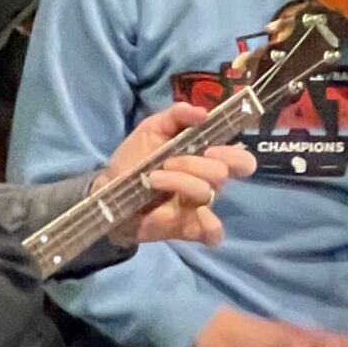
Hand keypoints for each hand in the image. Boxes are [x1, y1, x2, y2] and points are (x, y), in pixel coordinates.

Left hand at [95, 102, 256, 248]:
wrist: (107, 191)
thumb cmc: (135, 158)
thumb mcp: (152, 128)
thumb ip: (176, 115)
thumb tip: (203, 113)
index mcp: (206, 159)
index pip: (240, 159)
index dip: (232, 154)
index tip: (209, 150)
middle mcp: (208, 183)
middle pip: (222, 174)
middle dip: (196, 165)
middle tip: (171, 162)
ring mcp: (199, 207)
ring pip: (207, 194)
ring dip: (179, 182)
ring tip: (153, 179)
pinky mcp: (188, 228)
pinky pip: (212, 233)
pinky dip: (211, 227)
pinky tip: (195, 216)